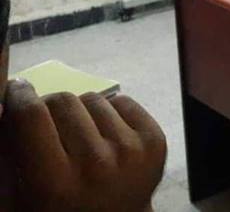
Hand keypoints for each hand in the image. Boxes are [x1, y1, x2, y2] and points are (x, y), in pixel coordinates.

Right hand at [3, 80, 166, 211]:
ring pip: (92, 98)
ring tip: (79, 137)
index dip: (20, 96)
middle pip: (62, 100)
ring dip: (81, 112)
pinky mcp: (155, 141)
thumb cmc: (60, 207)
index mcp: (55, 183)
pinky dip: (109, 112)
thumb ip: (12, 152)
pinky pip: (122, 101)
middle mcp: (97, 164)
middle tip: (49, 124)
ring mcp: (131, 151)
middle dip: (50, 107)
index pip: (31, 115)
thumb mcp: (23, 192)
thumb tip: (8, 103)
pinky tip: (104, 135)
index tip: (17, 90)